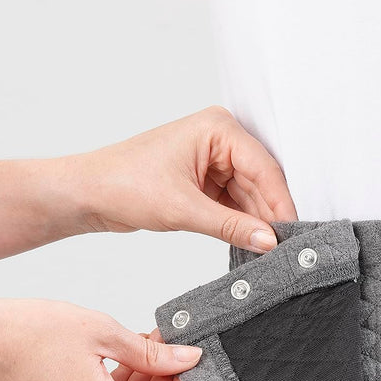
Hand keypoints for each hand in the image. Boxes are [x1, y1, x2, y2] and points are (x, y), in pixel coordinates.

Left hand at [75, 106, 297, 250]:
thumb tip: (268, 241)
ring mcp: (215, 160)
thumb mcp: (183, 209)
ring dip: (256, 222)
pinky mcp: (207, 180)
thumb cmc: (124, 184)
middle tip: (286, 249)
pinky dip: (242, 223)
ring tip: (270, 251)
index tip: (292, 234)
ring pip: (251, 195)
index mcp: (217, 129)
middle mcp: (220, 139)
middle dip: (270, 215)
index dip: (280, 204)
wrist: (89, 193)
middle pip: (261, 182)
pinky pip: (236, 203)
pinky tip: (252, 242)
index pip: (263, 168)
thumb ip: (230, 226)